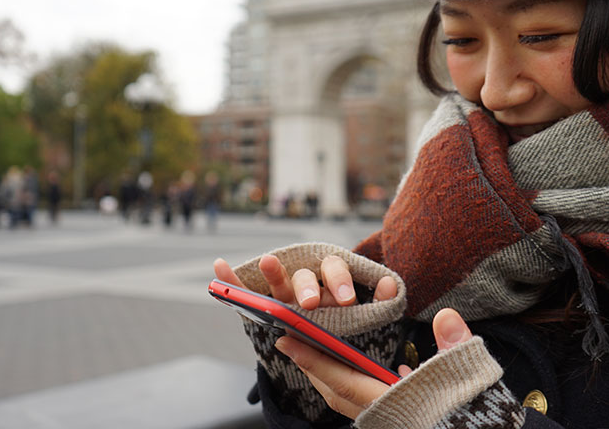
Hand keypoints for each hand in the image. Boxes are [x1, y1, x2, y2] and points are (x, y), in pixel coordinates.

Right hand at [213, 255, 397, 309]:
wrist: (331, 347)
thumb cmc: (349, 324)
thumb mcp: (367, 316)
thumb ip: (378, 300)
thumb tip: (389, 284)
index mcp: (333, 283)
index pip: (336, 272)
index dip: (340, 282)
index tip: (346, 300)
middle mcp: (308, 285)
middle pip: (305, 277)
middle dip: (308, 286)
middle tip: (312, 303)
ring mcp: (285, 295)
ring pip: (278, 282)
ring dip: (272, 271)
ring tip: (267, 261)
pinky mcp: (264, 308)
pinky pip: (246, 293)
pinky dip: (232, 280)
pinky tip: (220, 266)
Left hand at [275, 308, 472, 419]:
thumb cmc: (475, 412)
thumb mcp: (468, 374)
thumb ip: (454, 346)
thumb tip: (446, 317)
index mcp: (394, 405)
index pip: (345, 380)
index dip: (315, 361)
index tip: (288, 342)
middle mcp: (384, 416)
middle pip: (336, 392)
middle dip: (311, 366)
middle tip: (290, 340)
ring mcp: (388, 420)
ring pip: (345, 399)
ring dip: (325, 375)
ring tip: (312, 352)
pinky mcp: (396, 420)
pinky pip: (362, 402)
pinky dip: (349, 385)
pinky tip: (355, 369)